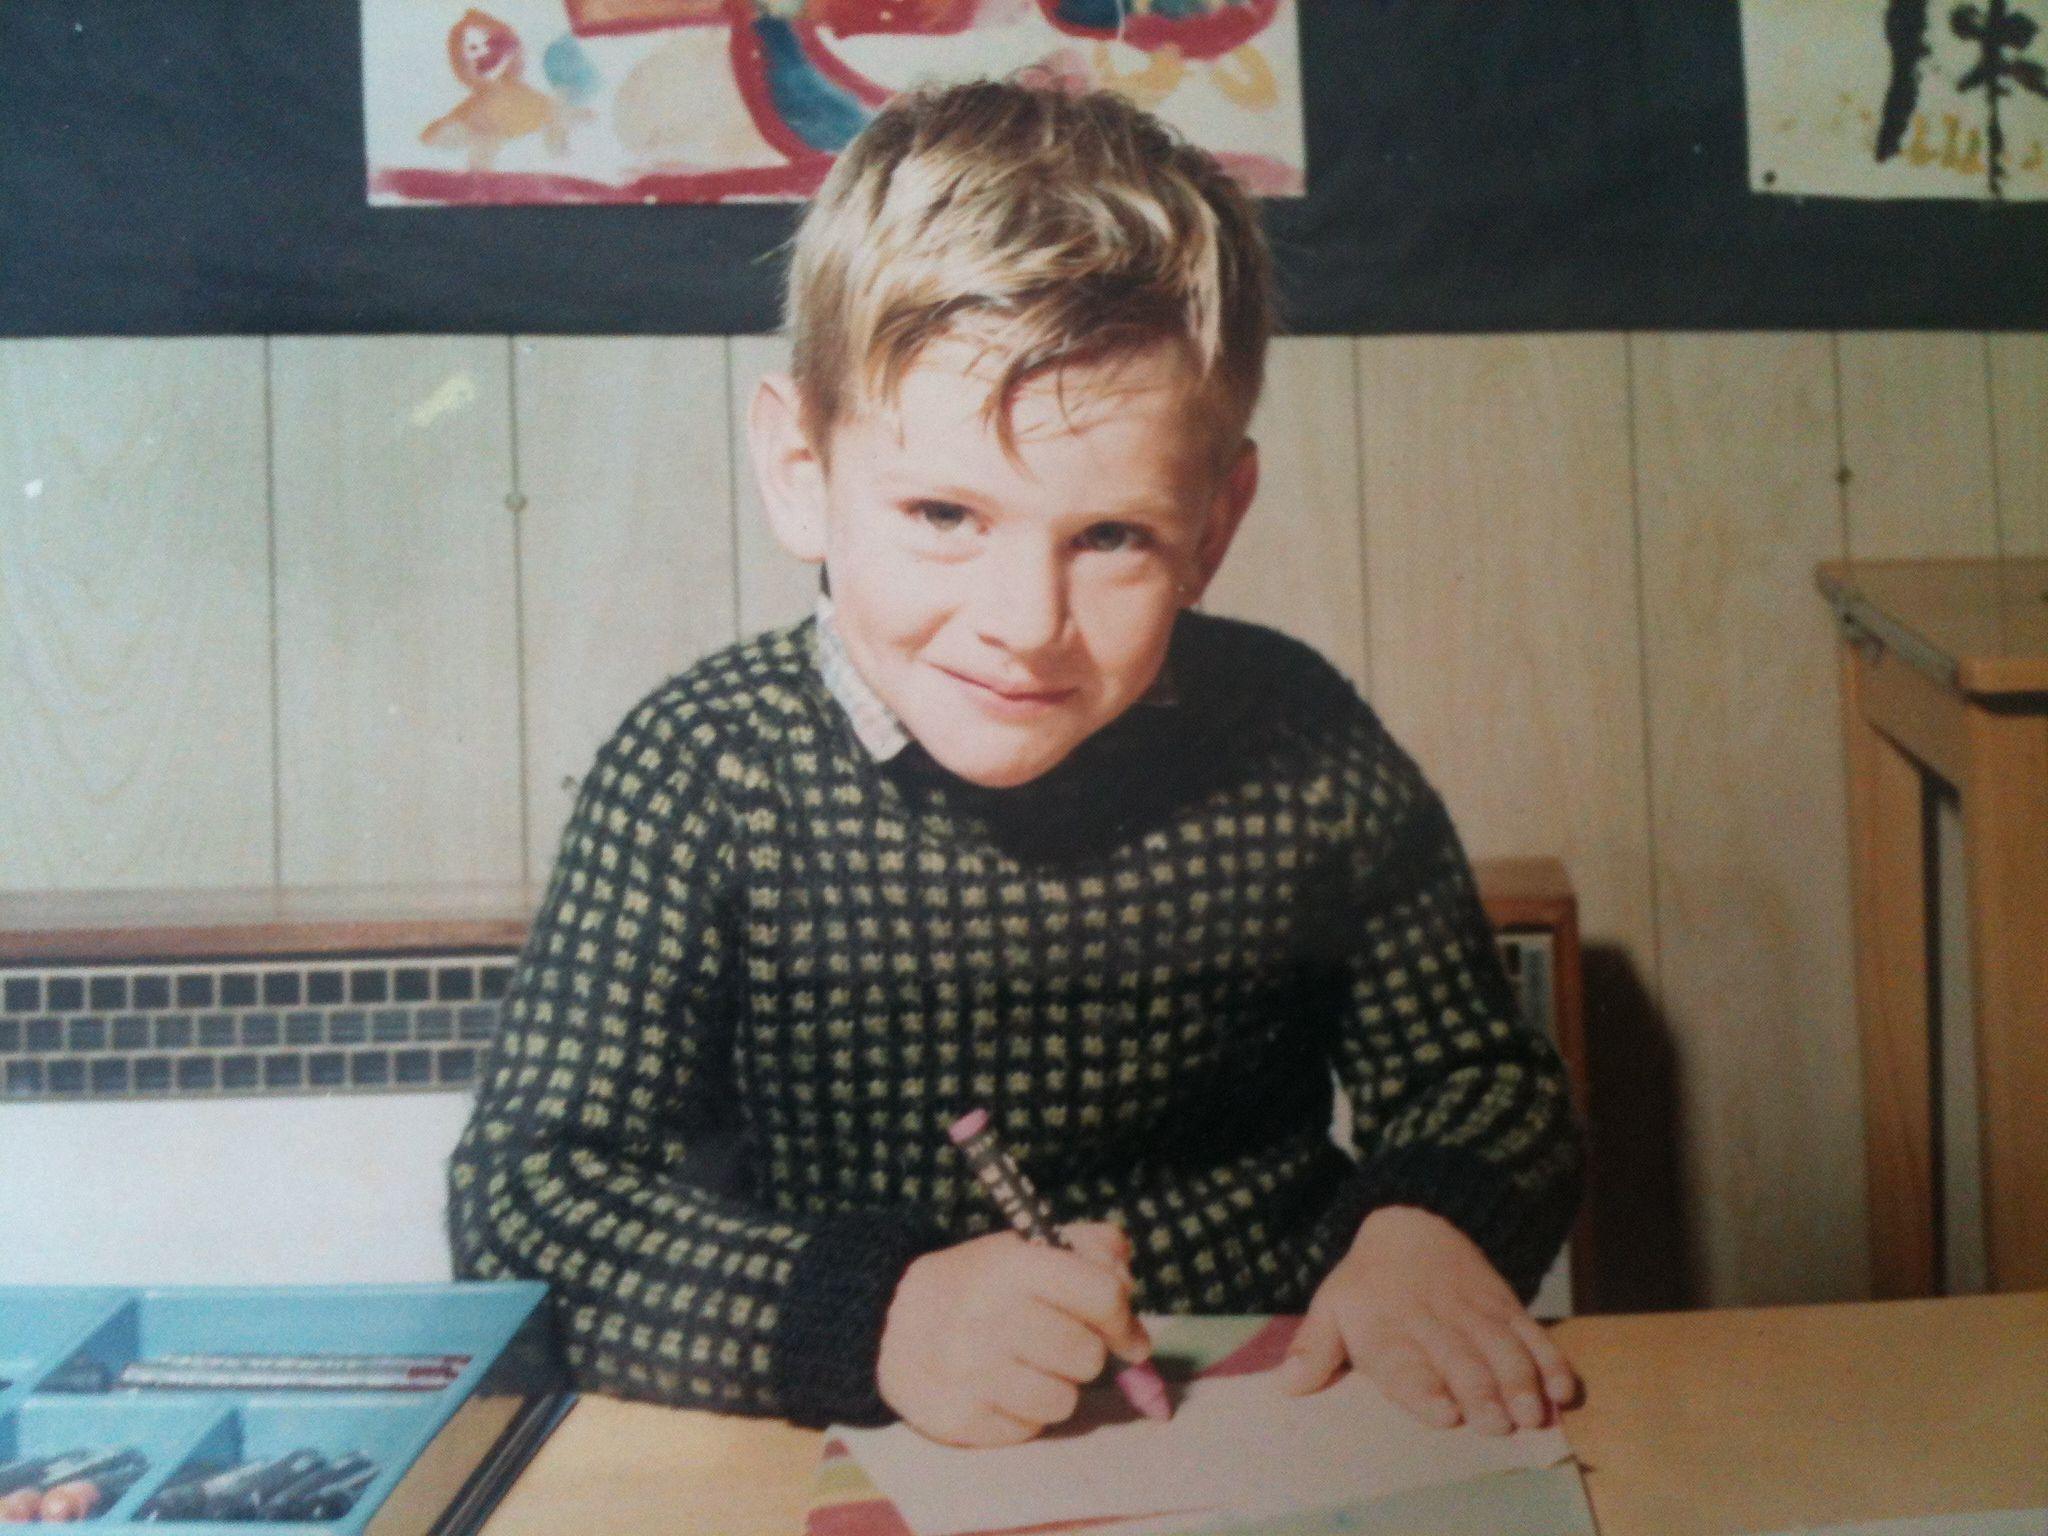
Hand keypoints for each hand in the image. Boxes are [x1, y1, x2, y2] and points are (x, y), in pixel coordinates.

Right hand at [877, 1222, 1151, 1445]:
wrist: (891, 1325)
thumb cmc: (977, 1285)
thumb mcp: (1026, 1248)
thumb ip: (1090, 1250)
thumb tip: (1130, 1296)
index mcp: (1013, 1264)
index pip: (1102, 1293)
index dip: (1125, 1319)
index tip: (1125, 1334)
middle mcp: (991, 1316)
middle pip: (1087, 1355)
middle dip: (1086, 1354)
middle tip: (1062, 1346)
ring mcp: (972, 1372)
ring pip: (1064, 1400)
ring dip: (1058, 1388)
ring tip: (1029, 1368)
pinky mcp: (960, 1418)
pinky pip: (1029, 1430)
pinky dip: (1025, 1414)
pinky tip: (1001, 1390)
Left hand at [1275, 1205, 1577, 1433]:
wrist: (1414, 1222)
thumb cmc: (1368, 1283)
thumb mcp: (1331, 1305)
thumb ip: (1314, 1349)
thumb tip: (1289, 1387)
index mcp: (1385, 1324)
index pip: (1404, 1359)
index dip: (1424, 1387)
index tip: (1444, 1414)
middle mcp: (1431, 1319)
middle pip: (1460, 1359)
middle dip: (1481, 1393)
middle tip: (1498, 1425)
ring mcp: (1474, 1312)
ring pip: (1501, 1348)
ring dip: (1519, 1382)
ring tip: (1532, 1414)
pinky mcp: (1505, 1306)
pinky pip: (1532, 1333)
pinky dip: (1550, 1361)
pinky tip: (1563, 1390)